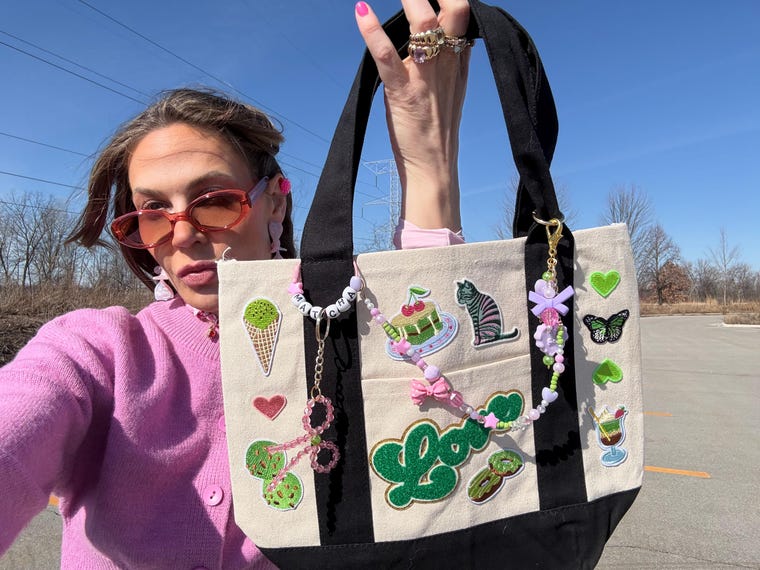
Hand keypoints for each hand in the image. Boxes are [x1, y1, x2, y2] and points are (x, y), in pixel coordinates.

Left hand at [355, 0, 470, 230]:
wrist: (434, 167)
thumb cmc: (437, 129)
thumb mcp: (454, 88)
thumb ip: (454, 59)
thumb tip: (445, 33)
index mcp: (460, 61)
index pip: (464, 14)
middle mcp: (447, 64)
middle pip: (454, 10)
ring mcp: (425, 77)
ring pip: (423, 26)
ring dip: (410, 0)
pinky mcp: (403, 93)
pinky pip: (387, 56)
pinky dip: (372, 32)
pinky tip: (361, 11)